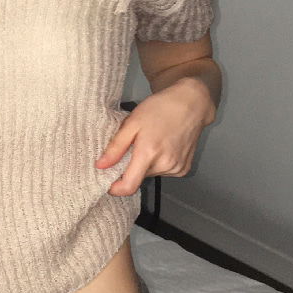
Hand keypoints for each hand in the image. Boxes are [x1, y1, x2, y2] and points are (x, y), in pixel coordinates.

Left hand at [96, 76, 217, 198]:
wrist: (191, 104)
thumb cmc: (161, 108)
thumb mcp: (132, 122)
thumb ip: (116, 146)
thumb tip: (101, 165)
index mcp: (149, 153)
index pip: (129, 186)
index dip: (116, 189)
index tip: (108, 183)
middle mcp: (165, 164)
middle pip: (139, 177)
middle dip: (132, 166)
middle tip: (135, 145)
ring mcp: (176, 168)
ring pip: (151, 174)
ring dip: (146, 164)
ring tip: (152, 142)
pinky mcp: (184, 169)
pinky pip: (163, 172)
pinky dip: (159, 163)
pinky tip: (164, 147)